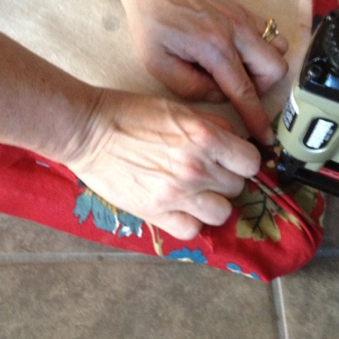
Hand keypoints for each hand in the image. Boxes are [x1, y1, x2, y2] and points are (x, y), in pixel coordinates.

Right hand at [63, 89, 260, 239]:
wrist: (88, 131)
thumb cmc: (129, 113)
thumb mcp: (177, 108)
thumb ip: (211, 125)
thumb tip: (232, 142)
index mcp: (205, 137)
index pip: (250, 163)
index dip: (242, 161)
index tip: (231, 160)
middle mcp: (197, 168)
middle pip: (237, 187)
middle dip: (225, 179)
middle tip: (207, 172)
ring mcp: (177, 194)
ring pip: (221, 213)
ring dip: (213, 203)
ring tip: (196, 194)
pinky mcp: (156, 213)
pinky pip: (191, 230)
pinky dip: (190, 221)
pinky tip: (180, 209)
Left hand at [119, 0, 288, 143]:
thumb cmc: (152, 24)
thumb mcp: (159, 65)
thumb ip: (192, 89)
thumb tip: (220, 96)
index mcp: (215, 49)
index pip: (245, 92)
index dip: (257, 118)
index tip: (266, 137)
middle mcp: (237, 32)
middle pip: (276, 70)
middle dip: (263, 87)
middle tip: (237, 89)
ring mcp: (244, 19)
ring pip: (279, 50)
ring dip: (264, 68)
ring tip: (238, 71)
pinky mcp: (244, 11)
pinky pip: (270, 34)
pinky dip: (262, 50)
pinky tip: (238, 54)